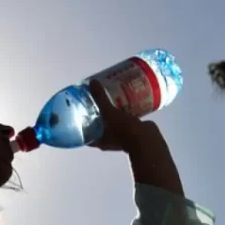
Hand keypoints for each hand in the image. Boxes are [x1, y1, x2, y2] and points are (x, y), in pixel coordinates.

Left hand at [87, 80, 183, 194]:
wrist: (147, 139)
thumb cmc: (124, 130)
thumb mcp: (109, 112)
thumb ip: (100, 98)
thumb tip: (92, 83)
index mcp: (99, 141)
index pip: (84, 133)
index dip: (79, 123)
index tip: (77, 110)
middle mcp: (107, 141)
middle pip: (98, 125)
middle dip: (96, 113)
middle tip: (94, 98)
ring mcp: (120, 137)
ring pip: (112, 122)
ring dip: (111, 111)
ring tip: (109, 96)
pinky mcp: (131, 132)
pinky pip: (124, 120)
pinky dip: (123, 112)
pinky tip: (124, 99)